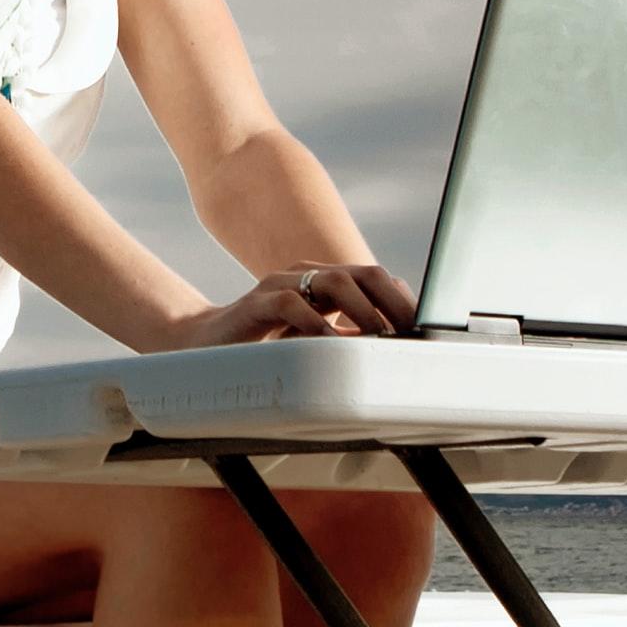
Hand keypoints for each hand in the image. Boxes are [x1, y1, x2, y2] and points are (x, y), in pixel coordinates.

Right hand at [155, 262, 419, 347]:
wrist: (202, 347)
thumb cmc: (262, 348)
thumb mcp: (312, 342)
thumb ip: (344, 338)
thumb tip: (391, 353)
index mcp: (323, 284)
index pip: (374, 279)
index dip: (402, 299)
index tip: (424, 327)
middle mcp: (305, 278)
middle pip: (361, 273)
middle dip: (391, 299)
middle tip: (410, 330)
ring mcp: (279, 287)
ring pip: (332, 281)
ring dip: (361, 308)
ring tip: (379, 335)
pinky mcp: (255, 305)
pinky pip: (290, 305)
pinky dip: (315, 323)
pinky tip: (330, 342)